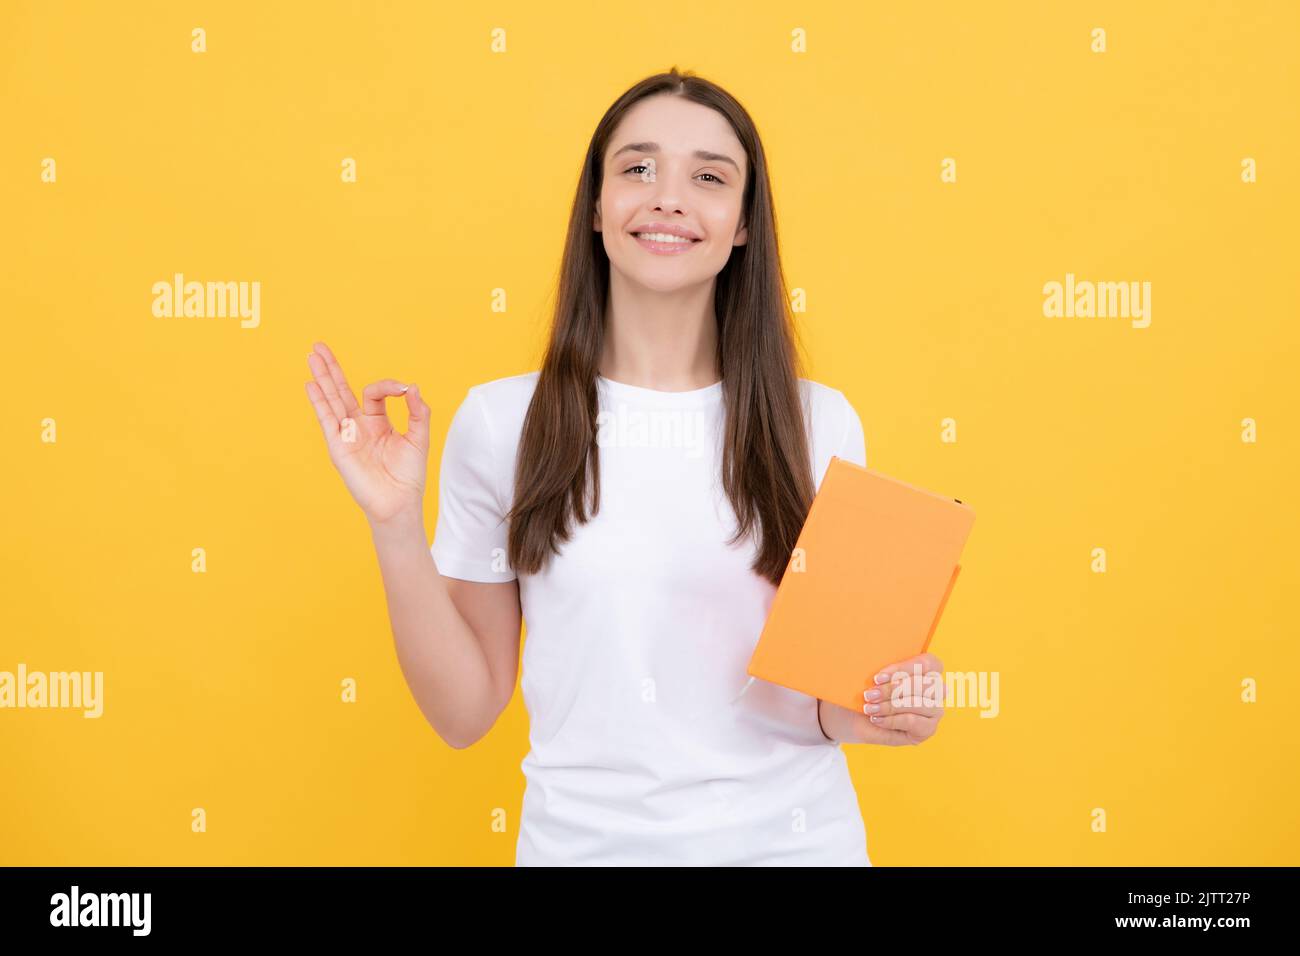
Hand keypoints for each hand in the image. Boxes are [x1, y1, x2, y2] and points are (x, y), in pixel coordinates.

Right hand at [304, 341, 429, 525]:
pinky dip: (320, 402)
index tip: (404, 391)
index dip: (388, 386)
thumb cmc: (408, 475)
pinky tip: (312, 385)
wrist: (399, 503)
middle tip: (319, 346)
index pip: (373, 393)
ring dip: (322, 378)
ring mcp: (346, 435)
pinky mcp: (339, 447)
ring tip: (312, 356)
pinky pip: (328, 420)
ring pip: (331, 400)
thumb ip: (418, 412)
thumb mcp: (419, 438)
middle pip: (341, 391)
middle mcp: (358, 426)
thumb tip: (412, 387)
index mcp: (377, 422)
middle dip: (331, 368)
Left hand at [817, 652, 944, 745]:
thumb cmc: (863, 689)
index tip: (878, 677)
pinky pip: (914, 722)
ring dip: (891, 705)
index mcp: (926, 668)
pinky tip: (876, 719)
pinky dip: (892, 720)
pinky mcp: (926, 729)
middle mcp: (936, 689)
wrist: (852, 716)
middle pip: (926, 685)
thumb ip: (879, 664)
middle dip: (895, 689)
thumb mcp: (868, 673)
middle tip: (869, 694)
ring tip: (869, 708)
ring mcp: (934, 710)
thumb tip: (875, 653)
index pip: (930, 663)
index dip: (905, 668)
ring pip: (920, 704)